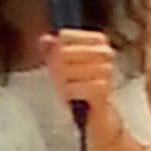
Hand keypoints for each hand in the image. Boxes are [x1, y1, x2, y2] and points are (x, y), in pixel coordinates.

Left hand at [39, 29, 119, 145]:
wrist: (99, 114)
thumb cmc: (82, 87)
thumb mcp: (65, 65)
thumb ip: (54, 50)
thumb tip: (44, 40)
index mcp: (98, 41)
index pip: (65, 36)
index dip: (54, 50)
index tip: (57, 61)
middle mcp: (105, 52)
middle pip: (63, 52)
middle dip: (56, 68)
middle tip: (59, 80)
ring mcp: (106, 70)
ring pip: (66, 70)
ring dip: (62, 83)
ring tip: (67, 89)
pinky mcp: (103, 88)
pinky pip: (73, 87)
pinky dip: (68, 93)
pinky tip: (71, 96)